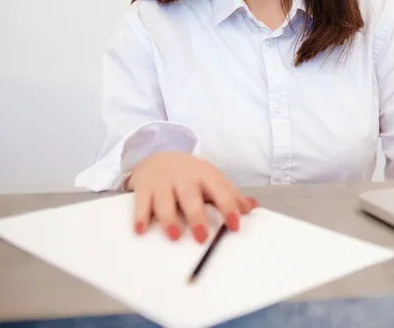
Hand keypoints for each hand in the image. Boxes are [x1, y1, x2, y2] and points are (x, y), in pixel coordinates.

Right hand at [126, 151, 257, 243]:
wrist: (160, 156)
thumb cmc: (191, 175)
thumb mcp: (212, 179)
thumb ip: (231, 195)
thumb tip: (253, 207)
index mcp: (206, 175)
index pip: (220, 191)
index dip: (228, 208)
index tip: (234, 226)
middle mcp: (184, 177)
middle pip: (191, 196)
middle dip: (197, 217)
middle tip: (202, 237)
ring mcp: (163, 181)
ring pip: (165, 200)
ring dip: (169, 218)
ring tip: (174, 235)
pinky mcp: (144, 187)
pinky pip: (141, 202)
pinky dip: (140, 216)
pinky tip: (140, 230)